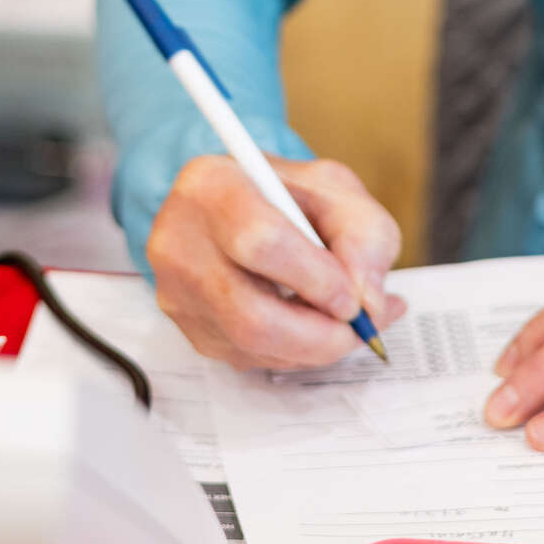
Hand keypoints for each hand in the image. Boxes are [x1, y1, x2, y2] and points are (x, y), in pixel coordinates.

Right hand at [146, 154, 409, 368]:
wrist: (243, 206)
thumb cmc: (288, 196)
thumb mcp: (337, 190)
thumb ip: (364, 236)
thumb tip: (368, 303)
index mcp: (211, 184)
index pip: (260, 242)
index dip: (315, 280)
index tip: (353, 298)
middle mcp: (178, 240)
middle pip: (249, 314)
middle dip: (319, 335)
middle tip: (360, 328)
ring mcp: (175, 290)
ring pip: (251, 346)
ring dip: (312, 347)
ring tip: (345, 322)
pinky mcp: (187, 327)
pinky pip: (247, 358)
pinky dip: (292, 351)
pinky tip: (310, 322)